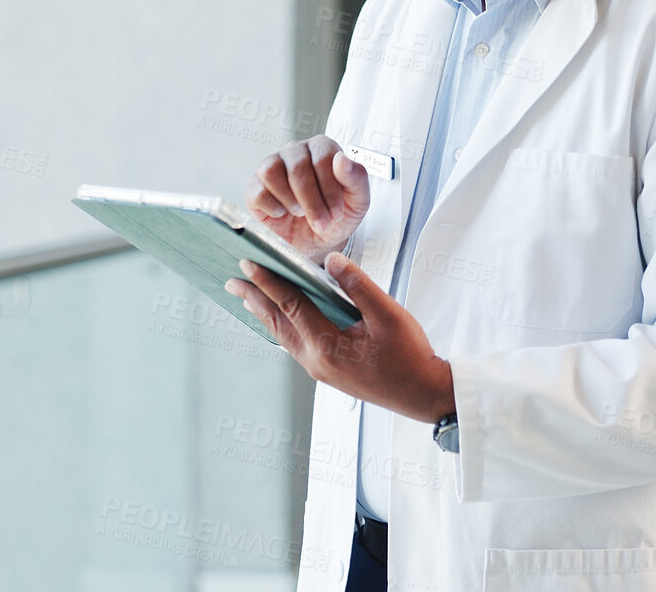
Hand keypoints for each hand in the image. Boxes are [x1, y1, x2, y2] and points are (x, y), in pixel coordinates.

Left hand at [224, 253, 454, 423]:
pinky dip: (282, 325)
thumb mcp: (389, 315)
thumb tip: (332, 262)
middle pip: (277, 322)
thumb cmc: (409, 357)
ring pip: (283, 335)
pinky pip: (294, 343)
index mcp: (327, 346)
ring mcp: (319, 368)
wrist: (422, 394)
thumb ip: (359, 286)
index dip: (268, 282)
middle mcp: (316, 360)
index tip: (248, 264)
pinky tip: (280, 317)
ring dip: (265, 312)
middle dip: (254, 298)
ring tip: (248, 296)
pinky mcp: (326, 370)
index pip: (290, 305)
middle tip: (233, 280)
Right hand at [245, 135, 369, 260]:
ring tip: (301, 214)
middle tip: (321, 222)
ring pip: (271, 171)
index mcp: (322, 148)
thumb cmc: (337, 217)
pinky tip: (284, 214)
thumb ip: (357, 178)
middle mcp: (295, 152)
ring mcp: (272, 166)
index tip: (336, 211)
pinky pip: (257, 191)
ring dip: (290, 199)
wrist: (318, 242)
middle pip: (297, 166)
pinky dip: (273, 207)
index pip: (323, 155)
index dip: (330, 187)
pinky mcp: (255, 187)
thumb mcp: (357, 202)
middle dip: (312, 200)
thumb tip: (342, 159)